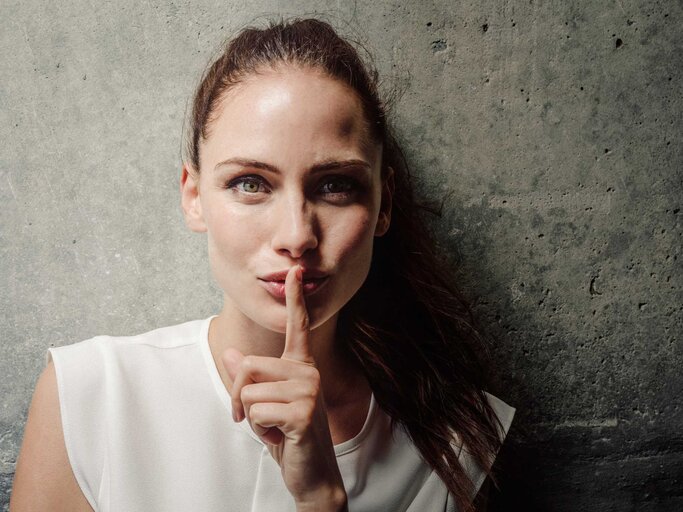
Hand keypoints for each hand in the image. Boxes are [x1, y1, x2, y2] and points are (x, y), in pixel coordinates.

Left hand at [222, 265, 346, 509]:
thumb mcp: (264, 406)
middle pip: (248, 365)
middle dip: (238, 398)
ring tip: (273, 429)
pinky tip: (280, 438)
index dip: (294, 299)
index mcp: (301, 366)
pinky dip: (259, 431)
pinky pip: (256, 411)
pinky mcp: (303, 411)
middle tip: (253, 419)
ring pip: (247, 392)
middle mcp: (308, 372)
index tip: (295, 271)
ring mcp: (308, 390)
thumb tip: (232, 354)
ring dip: (251, 419)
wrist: (312, 474)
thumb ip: (249, 380)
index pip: (297, 327)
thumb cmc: (289, 437)